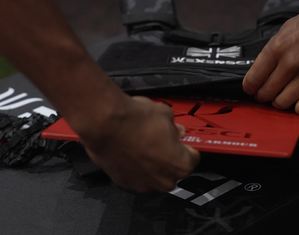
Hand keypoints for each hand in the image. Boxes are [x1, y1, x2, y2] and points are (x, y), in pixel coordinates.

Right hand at [74, 95, 199, 191]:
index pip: (193, 158)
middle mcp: (164, 180)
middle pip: (173, 170)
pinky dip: (134, 166)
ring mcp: (143, 184)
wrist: (105, 123)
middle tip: (161, 139)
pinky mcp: (124, 183)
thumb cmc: (134, 120)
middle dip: (169, 156)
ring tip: (142, 143)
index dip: (186, 146)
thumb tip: (175, 129)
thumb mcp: (165, 114)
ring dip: (151, 163)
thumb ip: (174, 126)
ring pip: (154, 174)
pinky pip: (135, 176)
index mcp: (181, 165)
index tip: (182, 142)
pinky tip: (129, 150)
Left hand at [243, 0, 298, 115]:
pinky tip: (298, 100)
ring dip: (279, 102)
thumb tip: (259, 73)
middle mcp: (291, 63)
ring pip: (283, 103)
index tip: (251, 89)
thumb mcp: (282, 32)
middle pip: (266, 93)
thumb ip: (270, 53)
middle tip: (266, 93)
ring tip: (281, 96)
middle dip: (263, 95)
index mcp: (277, 48)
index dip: (249, 87)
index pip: (253, 79)